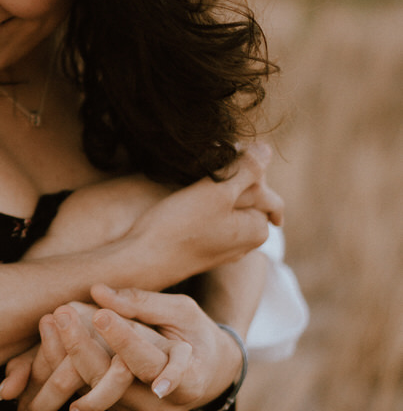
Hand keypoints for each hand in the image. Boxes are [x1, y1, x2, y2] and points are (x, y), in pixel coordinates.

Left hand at [6, 286, 246, 410]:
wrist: (208, 373)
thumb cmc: (196, 333)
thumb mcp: (181, 312)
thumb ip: (143, 303)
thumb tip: (98, 291)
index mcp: (191, 380)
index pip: (151, 363)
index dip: (125, 340)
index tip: (100, 314)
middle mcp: (163, 407)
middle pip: (114, 382)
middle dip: (84, 347)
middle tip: (61, 313)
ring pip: (94, 391)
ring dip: (66, 358)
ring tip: (48, 322)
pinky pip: (89, 393)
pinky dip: (65, 368)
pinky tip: (48, 340)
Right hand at [125, 144, 282, 287]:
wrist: (143, 261)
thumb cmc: (180, 226)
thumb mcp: (217, 191)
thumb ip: (247, 169)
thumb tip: (267, 149)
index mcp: (258, 229)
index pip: (260, 182)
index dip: (237, 163)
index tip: (215, 155)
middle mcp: (246, 242)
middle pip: (245, 195)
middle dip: (227, 177)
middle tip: (202, 168)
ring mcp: (225, 247)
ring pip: (226, 205)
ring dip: (212, 190)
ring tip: (189, 186)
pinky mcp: (204, 249)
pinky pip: (211, 219)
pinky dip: (202, 207)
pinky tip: (182, 205)